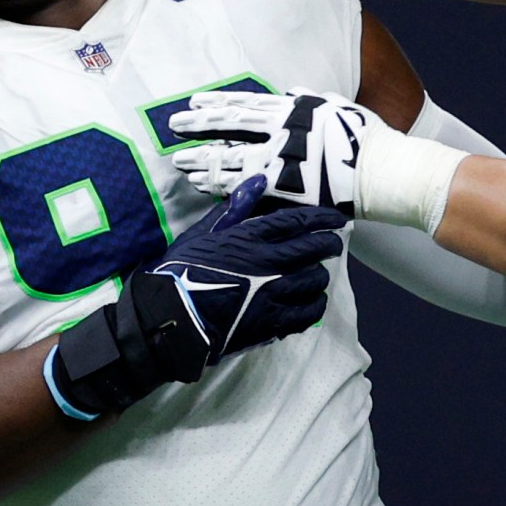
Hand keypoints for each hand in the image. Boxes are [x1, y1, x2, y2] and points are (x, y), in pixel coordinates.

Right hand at [48, 178, 345, 415]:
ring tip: (317, 274)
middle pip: (313, 249)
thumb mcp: (201, 233)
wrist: (169, 318)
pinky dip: (314, 306)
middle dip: (329, 244)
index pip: (298, 221)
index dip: (322, 218)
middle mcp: (268, 263)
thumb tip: (259, 181)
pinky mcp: (271, 323)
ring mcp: (272, 295)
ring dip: (320, 276)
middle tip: (334, 244)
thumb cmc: (179, 271)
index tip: (336, 219)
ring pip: (314, 281)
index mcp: (250, 237)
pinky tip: (311, 302)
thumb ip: (233, 208)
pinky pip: (306, 314)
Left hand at [170, 90, 379, 214]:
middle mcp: (282, 129)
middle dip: (199, 125)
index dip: (219, 102)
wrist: (382, 171)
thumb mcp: (338, 108)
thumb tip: (294, 90)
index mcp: (294, 109)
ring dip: (201, 158)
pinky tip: (202, 185)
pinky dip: (221, 185)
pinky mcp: (282, 184)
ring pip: (230, 156)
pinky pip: (243, 186)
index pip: (247, 103)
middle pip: (230, 125)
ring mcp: (279, 157)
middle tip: (173, 125)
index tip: (195, 101)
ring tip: (179, 161)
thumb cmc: (367, 139)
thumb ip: (312, 99)